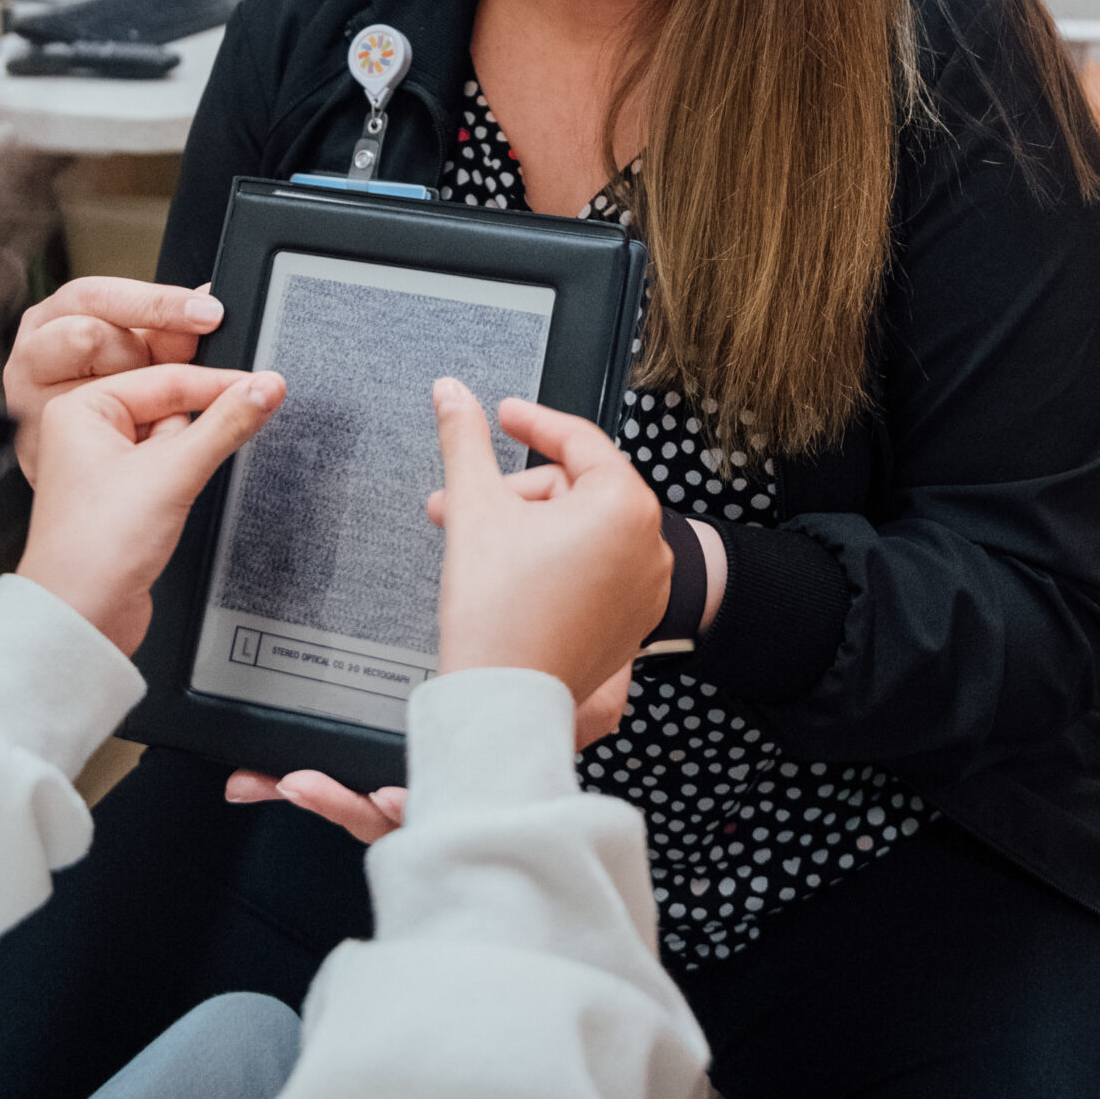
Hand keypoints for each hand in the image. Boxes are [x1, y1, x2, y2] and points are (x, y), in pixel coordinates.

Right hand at [3, 277, 224, 475]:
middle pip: (88, 336)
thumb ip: (166, 327)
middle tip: (172, 373)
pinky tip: (139, 435)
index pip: (101, 296)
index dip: (159, 303)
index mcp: (50, 316)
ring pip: (91, 386)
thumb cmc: (99, 387)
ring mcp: (24, 399)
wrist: (68, 454)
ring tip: (144, 409)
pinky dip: (124, 434)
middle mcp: (30, 352)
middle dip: (138, 354)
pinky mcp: (30, 443)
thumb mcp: (136, 349)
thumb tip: (209, 296)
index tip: (209, 315)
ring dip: (128, 397)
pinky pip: (91, 435)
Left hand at [17, 363, 282, 654]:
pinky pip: (167, 471)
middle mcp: (87, 432)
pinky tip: (170, 507)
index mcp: (81, 408)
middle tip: (198, 456)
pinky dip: (181, 482)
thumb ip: (227, 424)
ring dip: (187, 463)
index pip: (166, 379)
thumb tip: (264, 388)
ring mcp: (104, 466)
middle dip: (195, 434)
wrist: (82, 616)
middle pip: (170, 410)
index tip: (264, 385)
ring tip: (164, 499)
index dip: (219, 385)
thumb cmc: (94, 549)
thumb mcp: (174, 472)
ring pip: (173, 443)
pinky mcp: (123, 496)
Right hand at [226, 382, 667, 826]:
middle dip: (513, 493)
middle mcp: (649, 545)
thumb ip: (463, 438)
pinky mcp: (630, 622)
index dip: (531, 422)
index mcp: (625, 506)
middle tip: (462, 503)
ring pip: (580, 530)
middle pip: (574, 489)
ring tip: (475, 544)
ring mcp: (644, 588)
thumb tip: (451, 394)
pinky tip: (507, 573)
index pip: (577, 440)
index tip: (503, 415)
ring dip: (525, 528)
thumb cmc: (499, 616)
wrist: (503, 704)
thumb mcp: (474, 508)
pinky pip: (592, 569)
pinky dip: (551, 561)